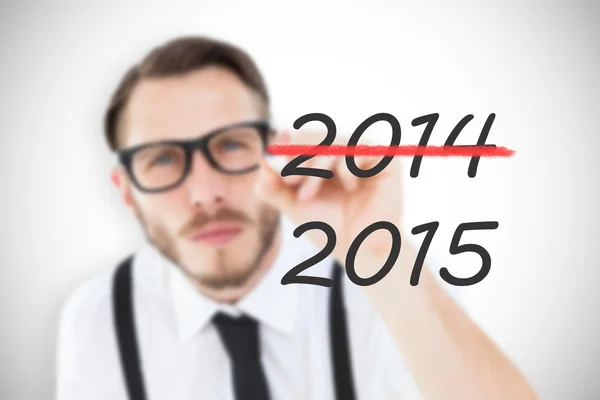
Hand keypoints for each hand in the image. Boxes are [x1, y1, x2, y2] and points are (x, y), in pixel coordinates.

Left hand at [254, 129, 404, 268]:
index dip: (286, 149)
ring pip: (335, 143)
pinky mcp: (386, 160)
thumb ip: (274, 187)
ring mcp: (364, 154)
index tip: (274, 168)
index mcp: (321, 157)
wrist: (359, 252)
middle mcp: (343, 152)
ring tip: (307, 194)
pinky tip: (349, 187)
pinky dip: (349, 167)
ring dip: (317, 167)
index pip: (301, 139)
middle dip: (298, 158)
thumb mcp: (294, 206)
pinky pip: (362, 150)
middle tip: (286, 180)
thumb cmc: (329, 228)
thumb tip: (261, 165)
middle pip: (316, 136)